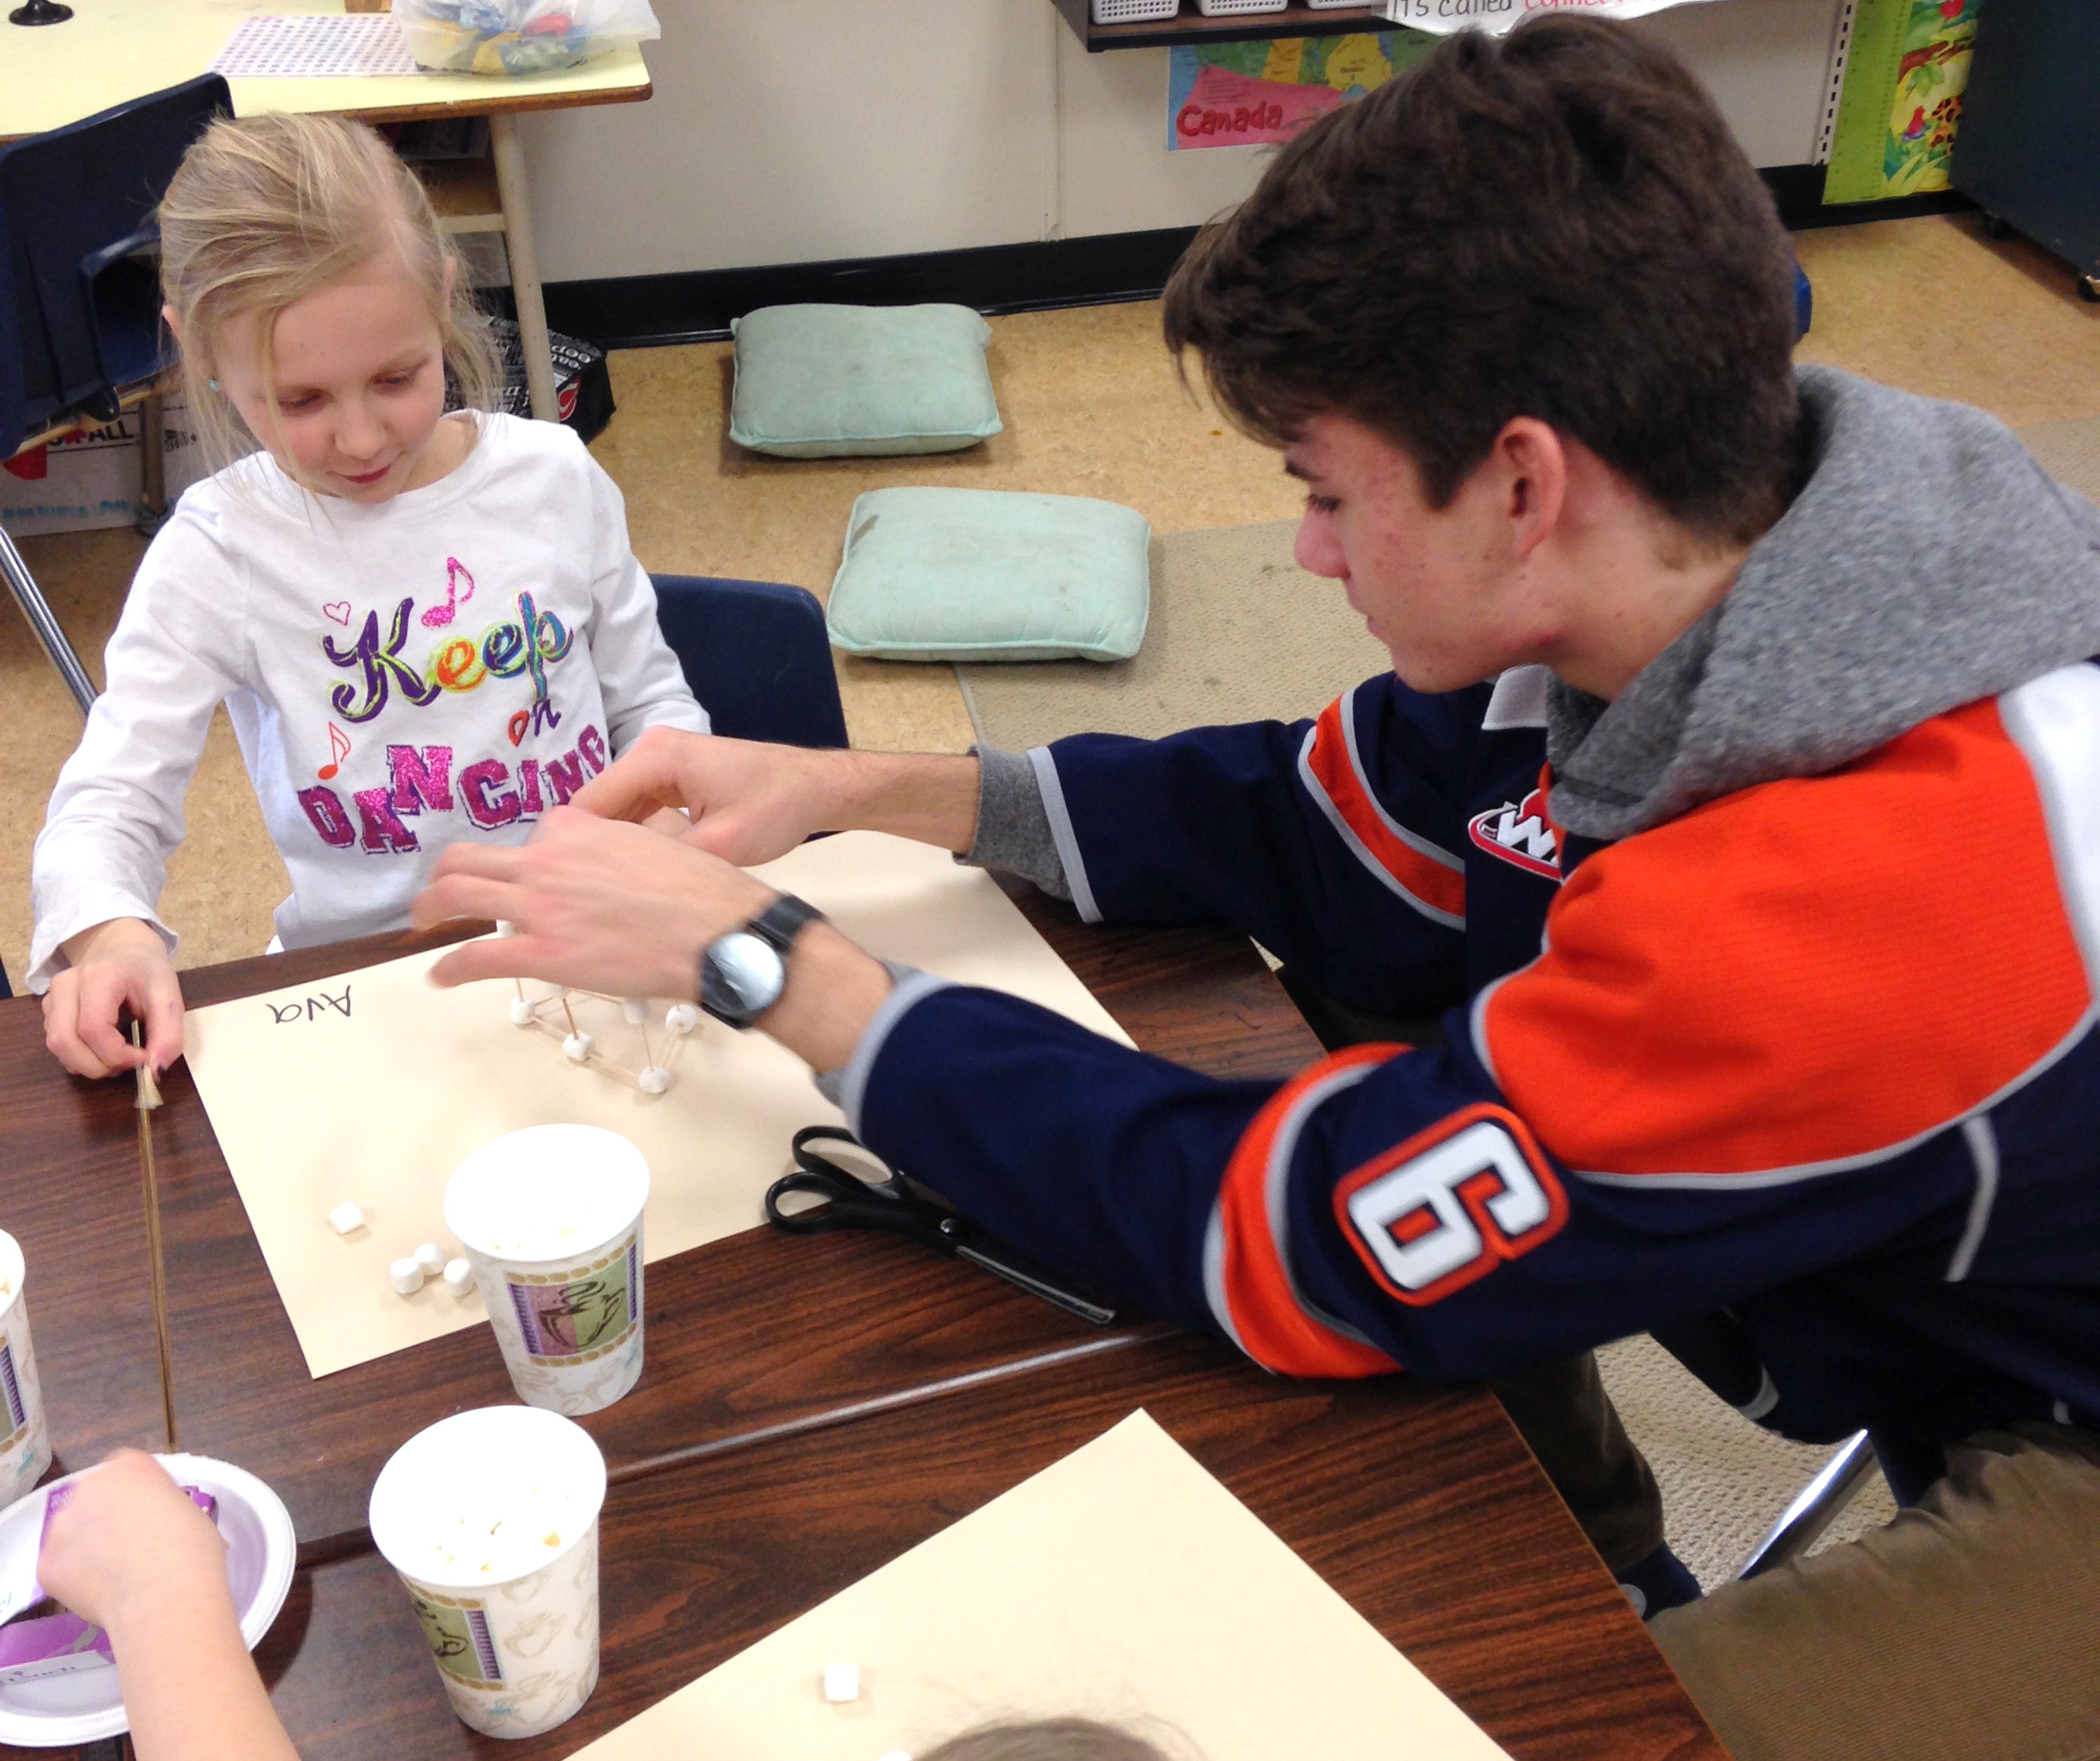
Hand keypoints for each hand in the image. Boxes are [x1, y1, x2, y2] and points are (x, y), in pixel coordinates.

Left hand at [36, 1452, 231, 1639]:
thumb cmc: (191, 1549)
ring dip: (86, 1548)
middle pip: (92, 1498)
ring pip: (72, 1533)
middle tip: (128, 1547)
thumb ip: (158, 1508)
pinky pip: (60, 1567)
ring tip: (114, 1576)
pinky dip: (75, 1579)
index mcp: (129, 1465)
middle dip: (104, 1519)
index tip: (147, 1519)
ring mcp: (62, 1524)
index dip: (135, 1497)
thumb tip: (150, 1530)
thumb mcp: (187, 1511)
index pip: (124, 1472)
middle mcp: (89, 1485)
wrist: (164, 1594)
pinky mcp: (45, 1561)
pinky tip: (100, 1592)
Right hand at [43, 918, 182, 1079]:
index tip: (144, 1059)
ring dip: (88, 1064)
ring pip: (57, 1046)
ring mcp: (52, 997)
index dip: (117, 1055)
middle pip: (65, 1042)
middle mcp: (66, 984)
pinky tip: (103, 1048)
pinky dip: (80, 1057)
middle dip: (98, 1065)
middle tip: (129, 1063)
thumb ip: (168, 1036)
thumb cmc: (148, 973)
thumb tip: (156, 1071)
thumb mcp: (170, 999)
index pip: (93, 1029)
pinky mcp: (48, 1009)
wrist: (127, 951)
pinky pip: (57, 1045)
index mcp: (99, 976)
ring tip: (119, 1055)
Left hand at [414, 807, 896, 1071]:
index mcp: (578, 828)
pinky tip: (439, 977)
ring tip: (421, 923)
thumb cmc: (704, 893)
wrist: (719, 931)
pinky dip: (449, 967)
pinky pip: (475, 955)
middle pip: (470, 857)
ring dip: (429, 908)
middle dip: (448, 873)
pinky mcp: (541, 952)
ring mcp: (539, 905)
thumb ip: (622, 848)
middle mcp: (547, 859)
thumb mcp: (659, 844)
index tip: (526, 875)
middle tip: (441, 893)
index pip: (534, 835)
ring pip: (455, 894)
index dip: (528, 858)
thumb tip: (616, 869)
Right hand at [574, 729, 981, 863]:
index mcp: (654, 758)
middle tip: (587, 899)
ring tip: (608, 892)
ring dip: (616, 847)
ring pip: (618, 812)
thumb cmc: (778, 808)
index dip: (575, 850)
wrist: (818, 788)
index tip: (567, 892)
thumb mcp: (721, 845)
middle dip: (594, 850)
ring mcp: (661, 763)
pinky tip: (638, 875)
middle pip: (599, 808)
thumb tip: (617, 887)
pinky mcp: (673, 777)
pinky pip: (640, 811)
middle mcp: (650, 752)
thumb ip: (666, 861)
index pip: (588, 804)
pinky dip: (638, 839)